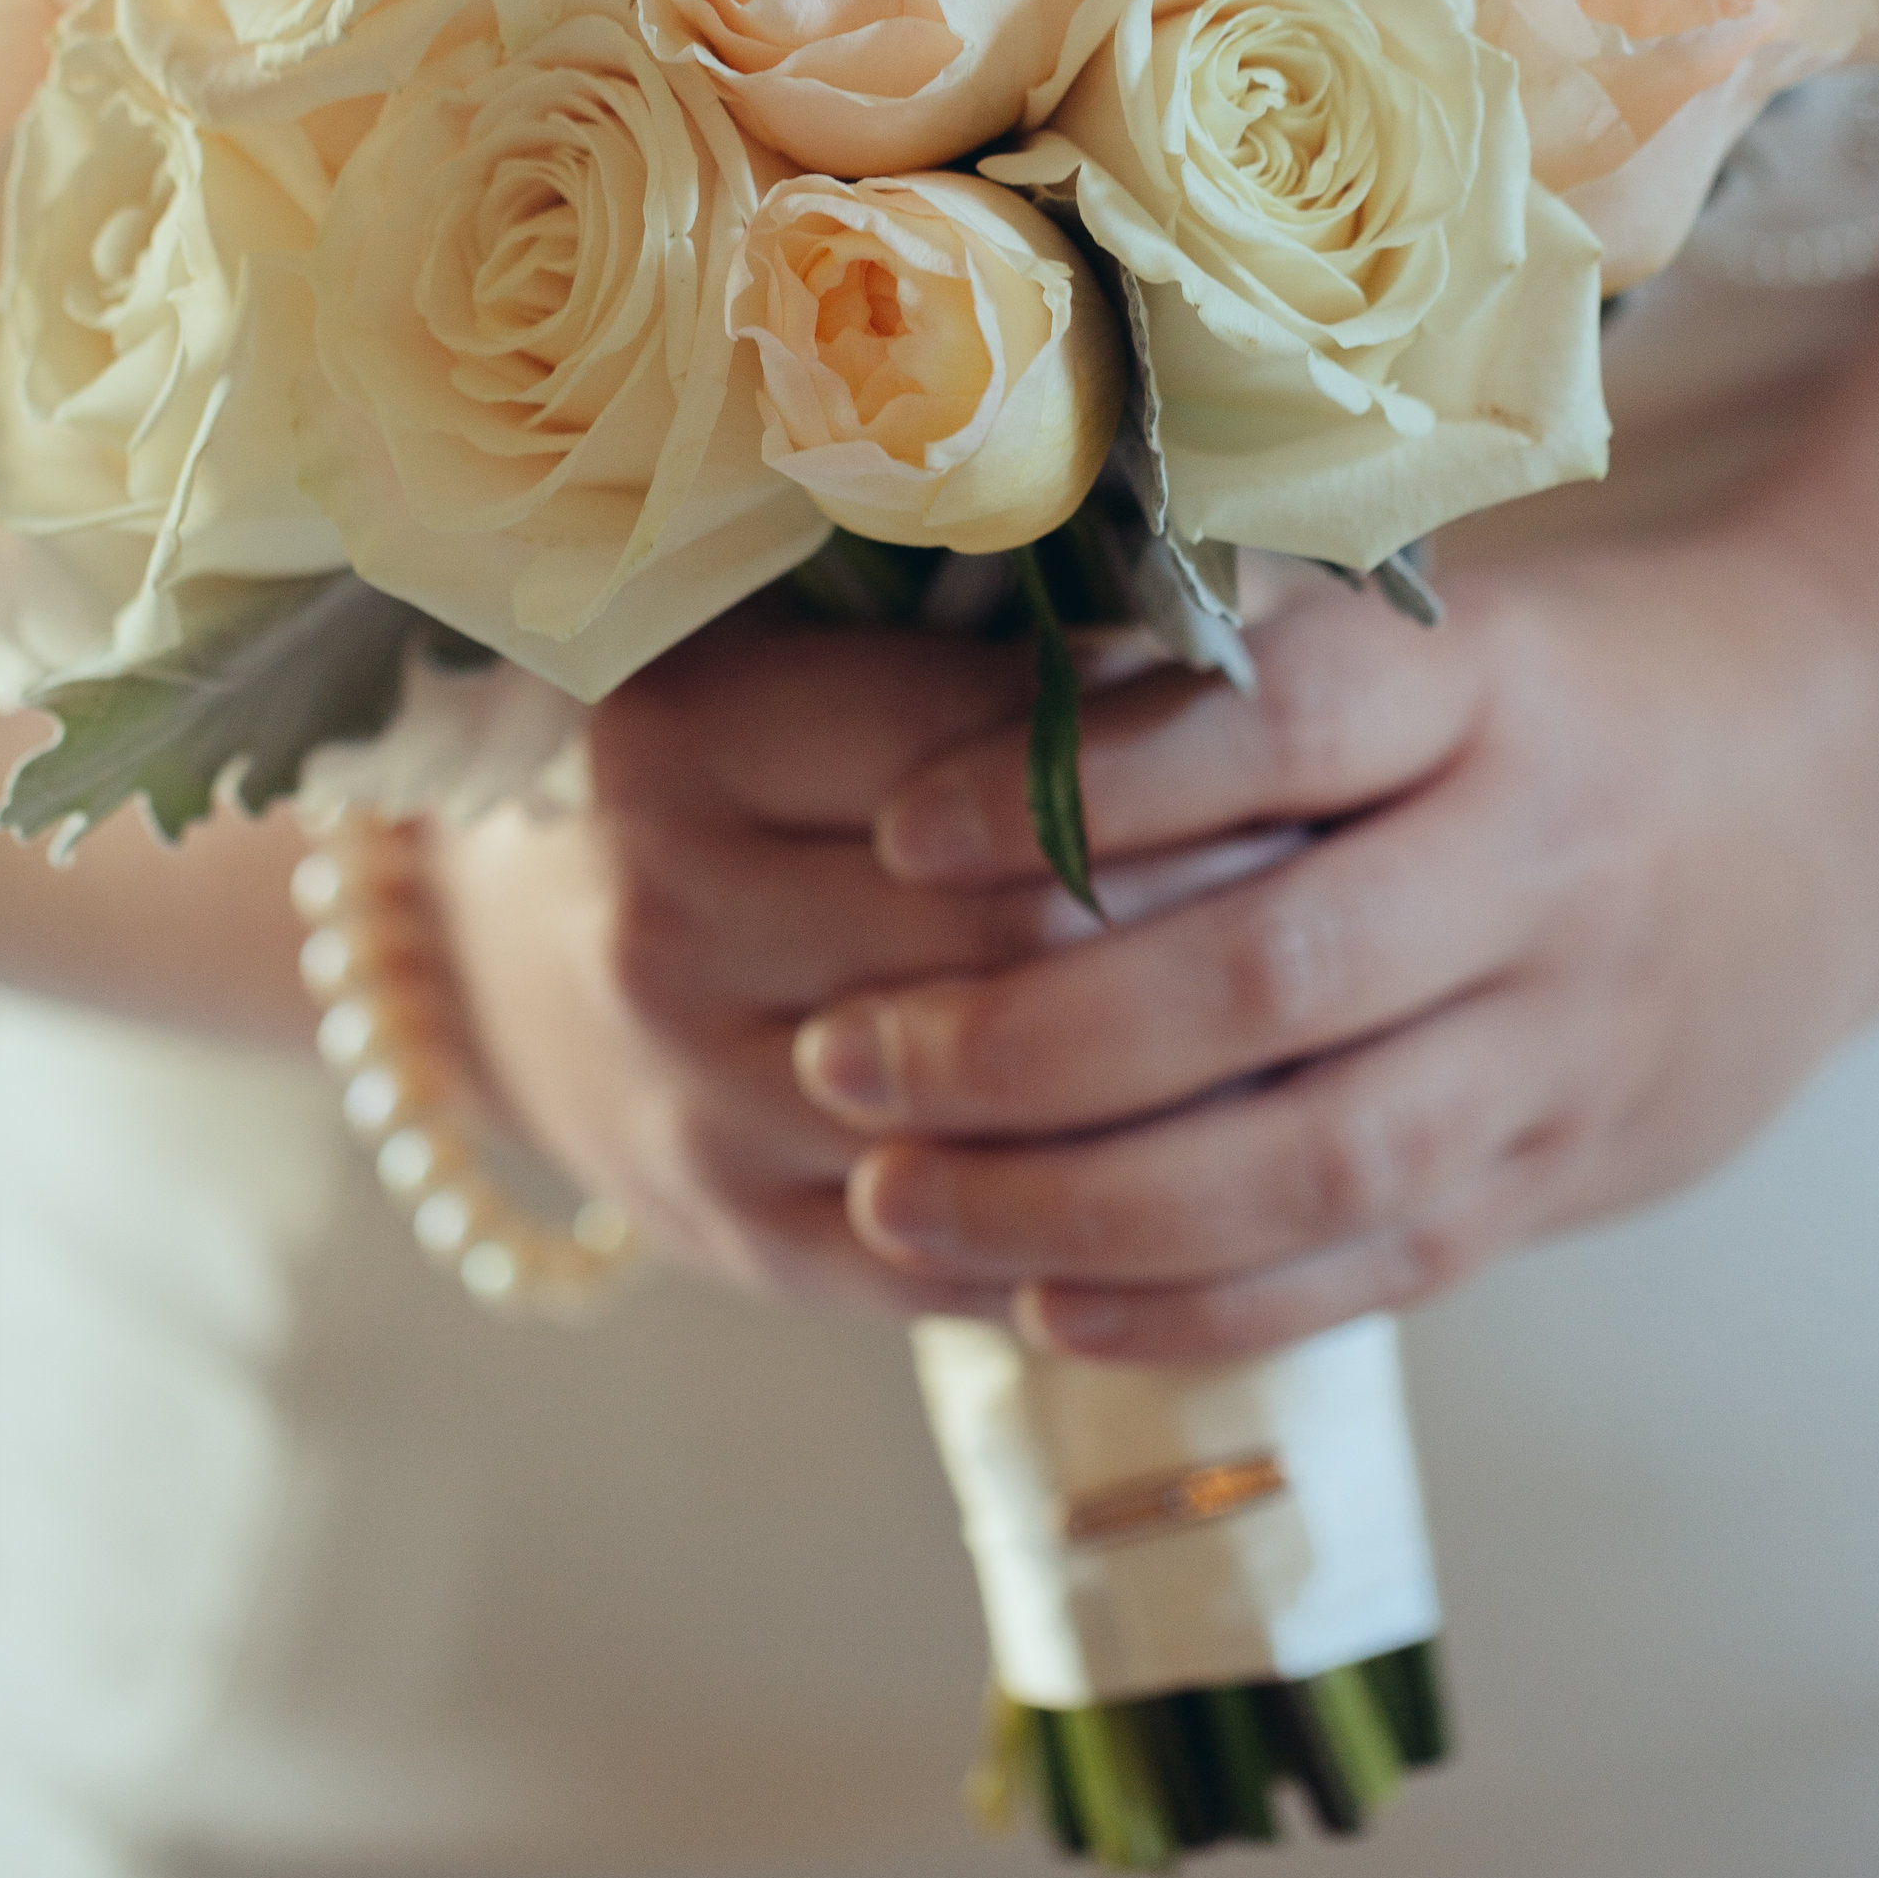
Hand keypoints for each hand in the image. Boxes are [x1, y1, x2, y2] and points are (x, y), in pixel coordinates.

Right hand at [434, 606, 1293, 1315]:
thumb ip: (973, 628)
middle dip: (1210, 928)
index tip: (1300, 749)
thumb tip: (1223, 622)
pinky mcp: (745, 1240)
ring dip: (1190, 1092)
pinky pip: (980, 1255)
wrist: (520, 954)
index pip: (990, 758)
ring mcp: (695, 1099)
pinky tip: (1227, 1167)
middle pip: (1016, 945)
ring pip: (1013, 1122)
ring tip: (1334, 1033)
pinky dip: (1118, 1224)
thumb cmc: (725, 763)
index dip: (1167, 762)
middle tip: (1358, 896)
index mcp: (686, 736)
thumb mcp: (796, 647)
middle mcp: (666, 921)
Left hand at [797, 532, 1878, 1361]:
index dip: (1087, 780)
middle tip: (841, 1056)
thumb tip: (972, 710)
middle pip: (1275, 974)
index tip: (898, 822)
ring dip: (1079, 1200)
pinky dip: (1202, 1307)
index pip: (1284, 725)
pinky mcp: (1566, 1174)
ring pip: (1316, 1155)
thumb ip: (1257, 675)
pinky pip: (1373, 1266)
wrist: (1847, 791)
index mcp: (1495, 691)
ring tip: (891, 1202)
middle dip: (1030, 1038)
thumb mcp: (1450, 627)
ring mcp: (1568, 1041)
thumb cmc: (1572, 689)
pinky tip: (1041, 1308)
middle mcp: (1543, 867)